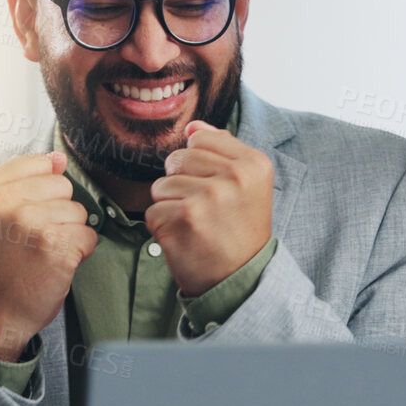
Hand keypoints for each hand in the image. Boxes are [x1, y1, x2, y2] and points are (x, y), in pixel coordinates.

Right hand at [0, 152, 97, 360]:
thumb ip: (24, 179)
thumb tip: (58, 158)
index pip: (40, 164)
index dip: (41, 191)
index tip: (24, 215)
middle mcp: (4, 202)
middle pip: (63, 185)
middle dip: (58, 212)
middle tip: (34, 238)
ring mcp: (30, 223)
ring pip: (79, 211)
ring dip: (70, 233)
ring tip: (43, 251)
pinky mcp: (55, 247)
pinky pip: (88, 236)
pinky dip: (80, 252)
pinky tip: (55, 264)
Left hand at [146, 120, 273, 295]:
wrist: (241, 279)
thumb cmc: (239, 229)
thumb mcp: (247, 184)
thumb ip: (221, 149)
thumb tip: (192, 126)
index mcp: (253, 163)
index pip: (200, 138)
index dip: (198, 165)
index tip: (216, 189)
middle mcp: (233, 176)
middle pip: (176, 160)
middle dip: (182, 184)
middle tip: (206, 212)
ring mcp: (208, 196)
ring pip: (161, 185)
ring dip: (170, 207)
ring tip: (195, 225)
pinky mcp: (183, 218)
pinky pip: (152, 210)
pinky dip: (162, 228)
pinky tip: (185, 239)